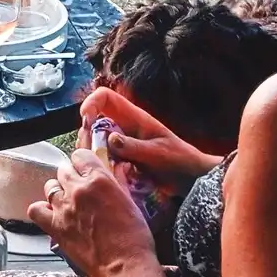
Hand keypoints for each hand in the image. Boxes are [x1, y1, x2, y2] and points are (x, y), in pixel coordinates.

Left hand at [27, 147, 154, 276]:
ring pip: (50, 186)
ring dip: (58, 191)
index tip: (86, 169)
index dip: (84, 162)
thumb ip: (118, 182)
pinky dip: (42, 209)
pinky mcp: (55, 227)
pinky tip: (52, 214)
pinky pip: (36, 209)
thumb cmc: (134, 238)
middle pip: (64, 170)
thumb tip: (116, 169)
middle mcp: (78, 190)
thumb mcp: (130, 202)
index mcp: (99, 180)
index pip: (80, 155)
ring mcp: (64, 208)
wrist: (124, 267)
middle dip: (72, 176)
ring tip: (68, 201)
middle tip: (81, 188)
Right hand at [81, 87, 219, 192]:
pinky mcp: (120, 159)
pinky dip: (99, 165)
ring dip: (91, 153)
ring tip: (101, 168)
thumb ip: (134, 147)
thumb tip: (110, 139)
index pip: (105, 97)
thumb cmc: (179, 160)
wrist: (190, 178)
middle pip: (93, 121)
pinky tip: (107, 177)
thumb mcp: (158, 153)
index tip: (86, 120)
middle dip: (86, 135)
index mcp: (134, 117)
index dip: (91, 103)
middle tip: (91, 154)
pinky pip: (101, 158)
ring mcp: (121, 144)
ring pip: (94, 141)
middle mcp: (123, 127)